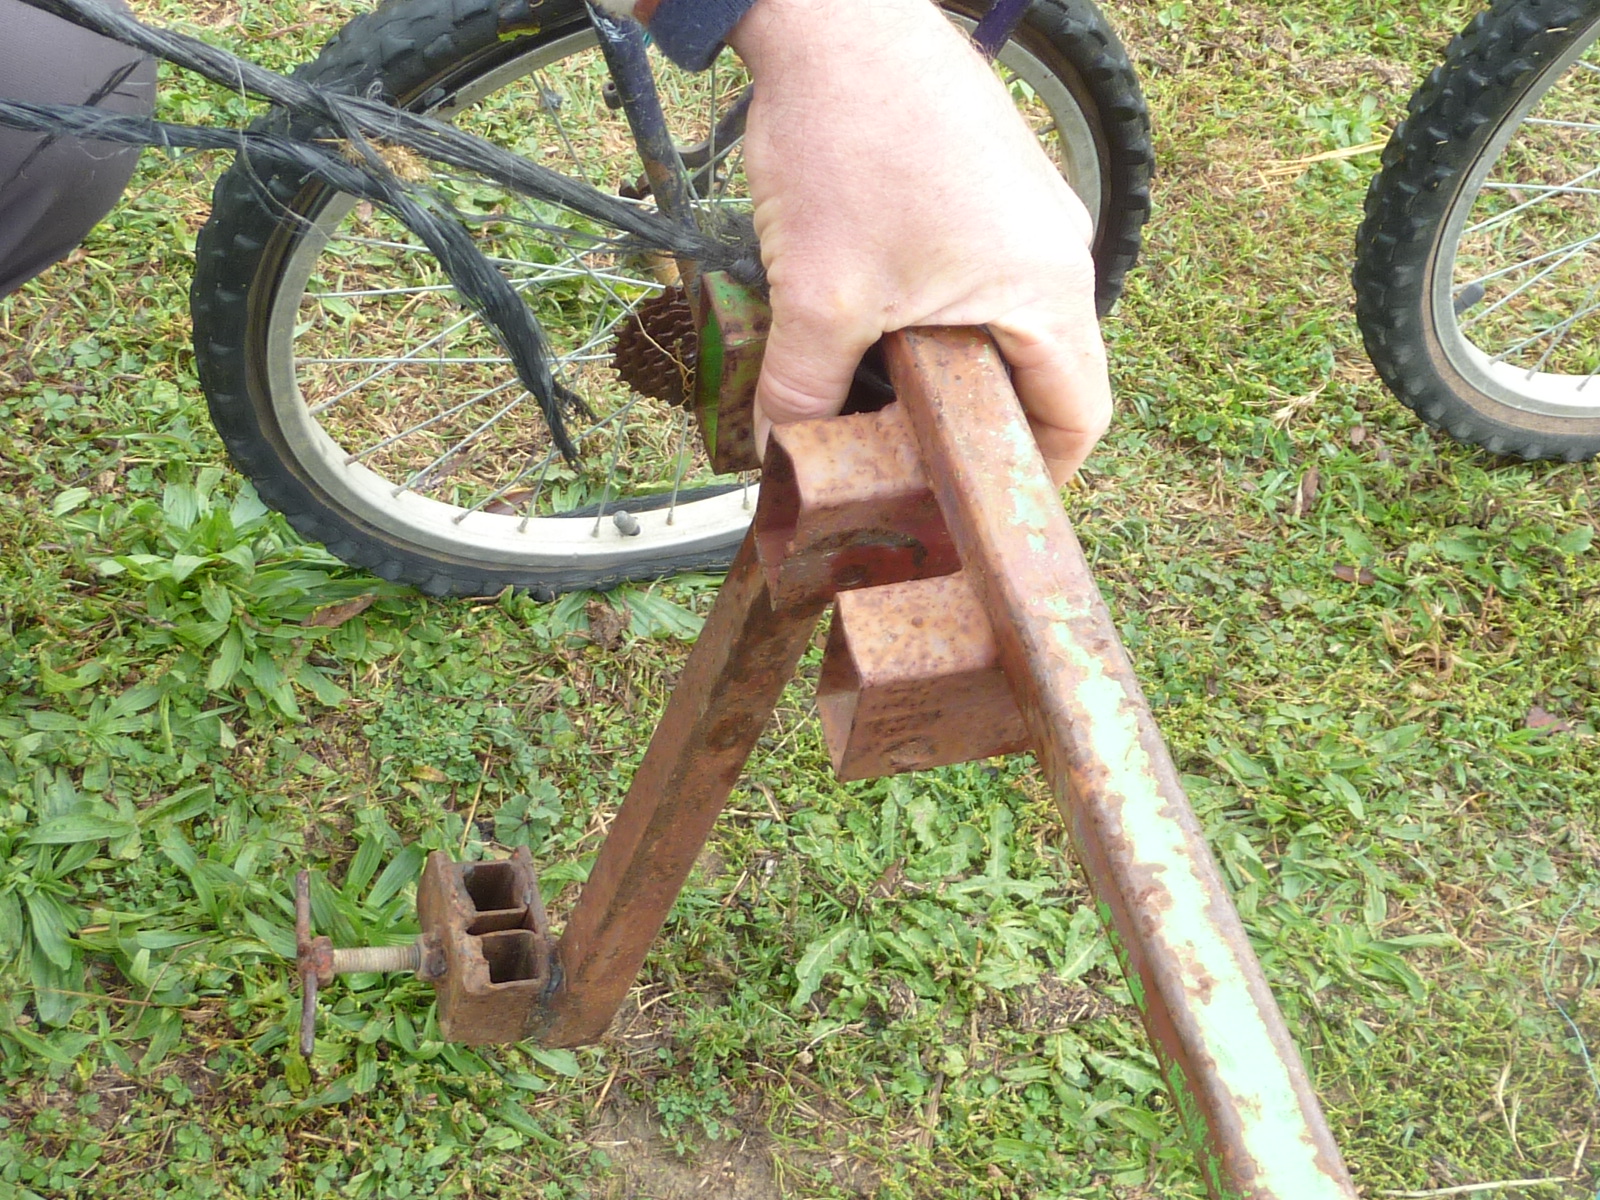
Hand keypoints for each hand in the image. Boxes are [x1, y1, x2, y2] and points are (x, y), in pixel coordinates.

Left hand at [726, 0, 1110, 483]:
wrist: (833, 14)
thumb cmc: (848, 142)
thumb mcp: (818, 295)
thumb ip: (802, 394)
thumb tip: (779, 461)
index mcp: (1048, 289)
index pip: (1080, 419)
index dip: (1037, 481)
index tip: (979, 513)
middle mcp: (1058, 249)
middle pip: (1044, 376)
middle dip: (979, 427)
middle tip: (918, 465)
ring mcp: (1029, 209)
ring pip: (1008, 325)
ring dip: (952, 368)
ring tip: (883, 394)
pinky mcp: (992, 180)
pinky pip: (985, 274)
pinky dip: (942, 313)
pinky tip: (876, 318)